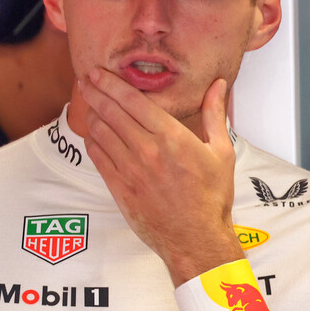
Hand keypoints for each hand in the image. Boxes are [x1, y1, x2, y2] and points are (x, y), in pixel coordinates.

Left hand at [79, 68, 243, 283]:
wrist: (197, 238)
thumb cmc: (212, 197)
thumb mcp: (222, 152)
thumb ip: (215, 114)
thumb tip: (219, 85)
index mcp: (173, 137)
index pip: (133, 101)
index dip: (112, 83)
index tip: (100, 72)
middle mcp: (148, 150)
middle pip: (112, 112)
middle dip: (96, 91)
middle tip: (87, 78)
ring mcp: (130, 170)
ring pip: (101, 132)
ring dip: (92, 113)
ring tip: (89, 102)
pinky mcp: (119, 188)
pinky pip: (98, 157)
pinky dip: (92, 140)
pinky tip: (93, 133)